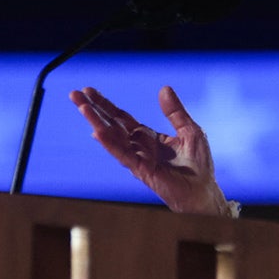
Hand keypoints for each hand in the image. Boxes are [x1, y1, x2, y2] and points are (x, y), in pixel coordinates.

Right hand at [69, 85, 230, 214]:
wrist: (203, 190)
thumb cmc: (198, 165)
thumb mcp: (190, 130)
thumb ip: (175, 111)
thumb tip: (164, 88)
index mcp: (148, 137)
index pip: (122, 117)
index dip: (106, 104)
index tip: (89, 90)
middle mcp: (139, 146)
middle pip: (111, 124)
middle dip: (93, 109)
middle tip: (74, 94)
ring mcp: (138, 158)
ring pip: (112, 137)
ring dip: (96, 122)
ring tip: (82, 106)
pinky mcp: (141, 169)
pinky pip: (122, 155)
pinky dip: (110, 143)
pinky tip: (97, 132)